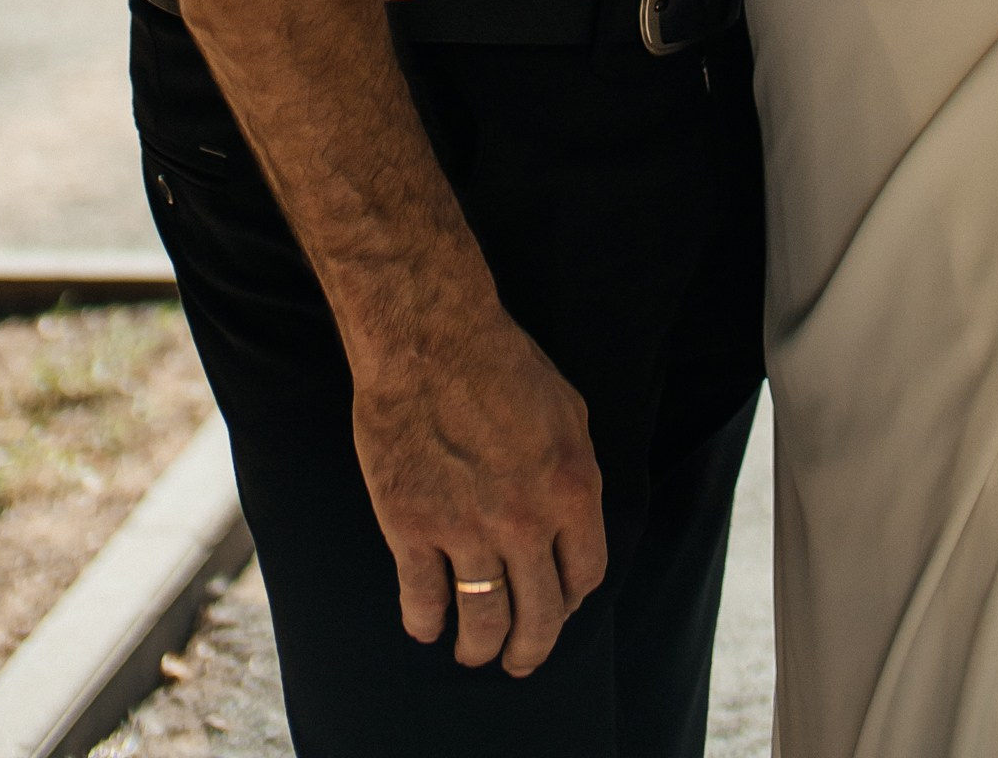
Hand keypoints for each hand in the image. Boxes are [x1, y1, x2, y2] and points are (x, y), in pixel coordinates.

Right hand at [350, 301, 606, 676]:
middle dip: (531, 648)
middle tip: (519, 659)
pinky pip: (423, 600)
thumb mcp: (569, 412)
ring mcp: (467, 528)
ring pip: (483, 621)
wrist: (430, 339)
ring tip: (473, 653)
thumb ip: (575, 474)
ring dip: (480, 648)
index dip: (571, 602)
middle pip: (540, 615)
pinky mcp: (412, 528)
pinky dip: (426, 622)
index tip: (558, 609)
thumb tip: (573, 525)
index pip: (585, 575)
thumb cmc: (502, 364)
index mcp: (572, 488)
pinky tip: (428, 624)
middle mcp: (526, 520)